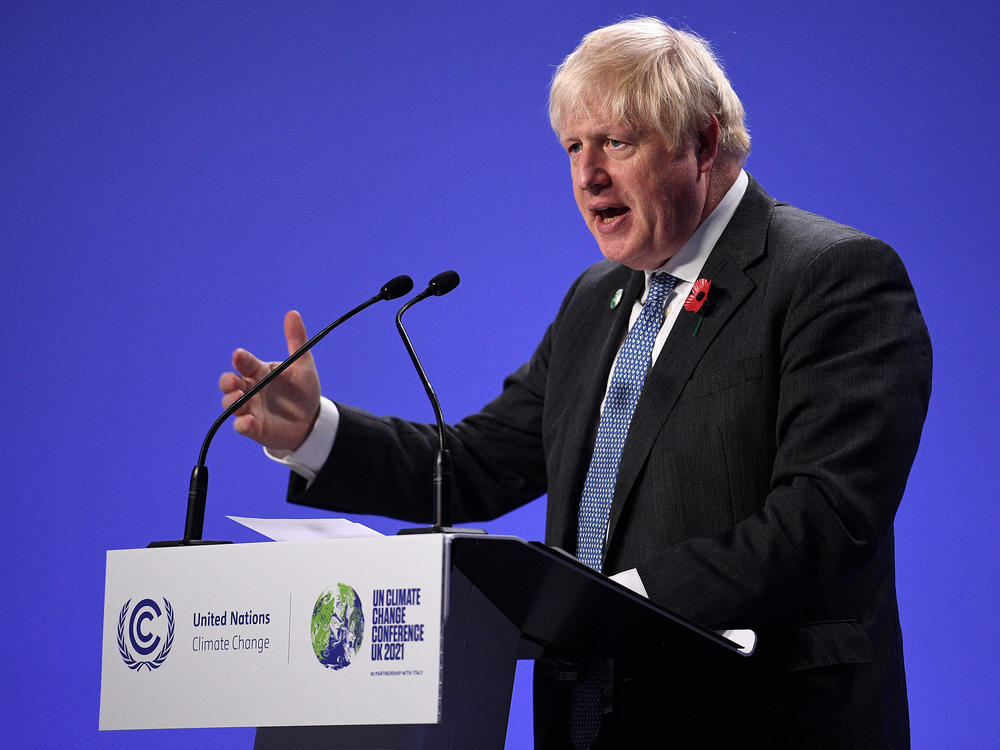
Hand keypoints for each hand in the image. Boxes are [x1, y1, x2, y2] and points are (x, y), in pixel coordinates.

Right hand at [218, 310, 320, 451]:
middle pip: (229, 383)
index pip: (245, 364)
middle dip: (227, 381)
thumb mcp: (303, 364)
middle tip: (233, 381)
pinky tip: (248, 421)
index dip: (241, 359)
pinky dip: (241, 424)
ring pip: (231, 404)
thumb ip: (296, 340)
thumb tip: (293, 313)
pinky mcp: (254, 427)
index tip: (239, 355)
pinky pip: (241, 426)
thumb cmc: (303, 390)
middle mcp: (250, 389)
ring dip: (231, 401)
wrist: (312, 420)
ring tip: (239, 399)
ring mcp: (250, 408)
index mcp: (259, 372)